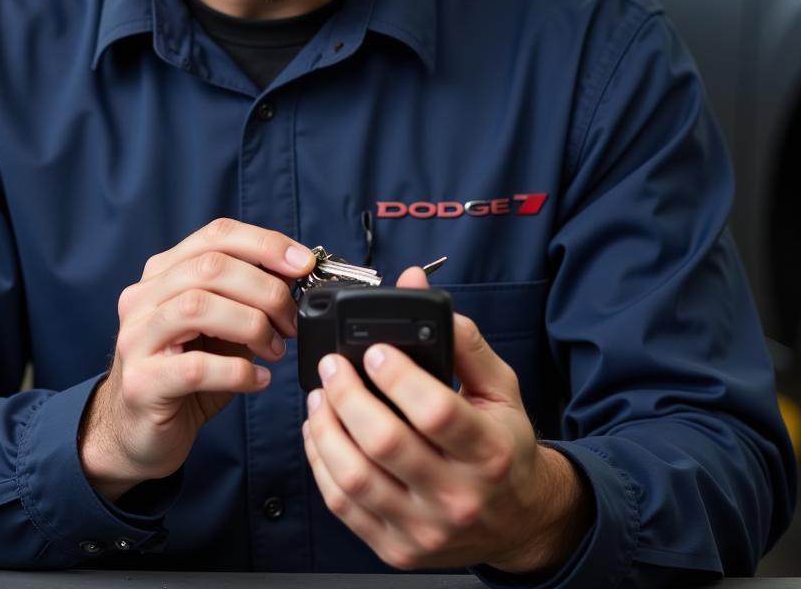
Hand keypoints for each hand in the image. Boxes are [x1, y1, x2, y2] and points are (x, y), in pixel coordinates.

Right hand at [80, 218, 314, 499]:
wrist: (140, 434)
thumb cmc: (187, 377)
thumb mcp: (221, 328)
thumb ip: (248, 298)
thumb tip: (294, 274)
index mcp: (164, 273)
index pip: (217, 235)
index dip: (265, 244)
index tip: (304, 263)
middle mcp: (143, 298)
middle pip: (211, 267)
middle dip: (265, 290)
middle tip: (291, 321)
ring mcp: (137, 338)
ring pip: (198, 307)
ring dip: (252, 325)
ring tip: (275, 349)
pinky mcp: (142, 383)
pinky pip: (195, 367)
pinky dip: (238, 371)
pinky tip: (258, 380)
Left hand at [302, 267, 592, 572]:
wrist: (519, 521)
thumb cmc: (505, 446)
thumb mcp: (499, 389)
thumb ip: (462, 339)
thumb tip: (416, 289)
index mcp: (489, 452)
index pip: (435, 413)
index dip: (397, 377)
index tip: (375, 349)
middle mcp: (458, 496)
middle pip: (385, 443)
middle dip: (347, 395)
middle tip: (333, 366)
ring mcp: (424, 528)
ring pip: (355, 478)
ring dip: (325, 428)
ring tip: (320, 396)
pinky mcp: (396, 548)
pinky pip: (344, 505)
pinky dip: (321, 463)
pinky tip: (320, 433)